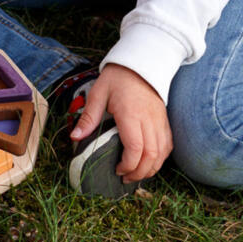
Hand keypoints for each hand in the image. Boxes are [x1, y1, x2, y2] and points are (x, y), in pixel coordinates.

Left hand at [70, 63, 172, 182]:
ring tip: (135, 173)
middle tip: (124, 178)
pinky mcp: (164, 120)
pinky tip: (149, 162)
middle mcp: (149, 119)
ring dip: (151, 168)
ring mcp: (159, 120)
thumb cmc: (117, 78)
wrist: (139, 63)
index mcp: (131, 114)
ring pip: (162, 153)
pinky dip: (160, 158)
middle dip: (139, 173)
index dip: (127, 165)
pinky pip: (168, 144)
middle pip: (151, 155)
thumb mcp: (98, 93)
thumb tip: (74, 137)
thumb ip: (89, 116)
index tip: (116, 170)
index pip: (135, 148)